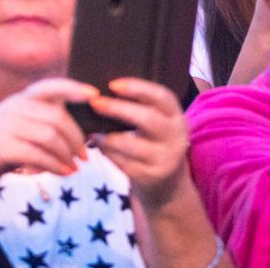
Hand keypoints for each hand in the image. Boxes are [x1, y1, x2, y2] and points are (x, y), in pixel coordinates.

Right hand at [0, 78, 93, 194]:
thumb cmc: (1, 150)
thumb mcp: (22, 131)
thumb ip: (46, 125)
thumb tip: (85, 134)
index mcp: (19, 100)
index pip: (49, 87)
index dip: (73, 88)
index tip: (94, 94)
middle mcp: (11, 108)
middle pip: (56, 118)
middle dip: (75, 138)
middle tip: (84, 155)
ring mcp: (2, 126)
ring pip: (49, 136)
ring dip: (66, 154)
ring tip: (73, 167)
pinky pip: (36, 154)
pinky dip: (53, 165)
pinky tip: (61, 173)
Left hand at [88, 78, 191, 212]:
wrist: (168, 185)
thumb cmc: (154, 145)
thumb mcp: (158, 125)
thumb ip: (140, 110)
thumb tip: (104, 93)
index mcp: (177, 117)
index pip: (162, 96)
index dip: (138, 88)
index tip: (113, 85)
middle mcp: (176, 136)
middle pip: (148, 119)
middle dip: (118, 109)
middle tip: (95, 103)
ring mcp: (166, 158)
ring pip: (132, 144)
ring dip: (107, 137)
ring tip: (92, 132)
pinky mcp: (152, 176)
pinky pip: (124, 164)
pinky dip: (108, 154)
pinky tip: (99, 148)